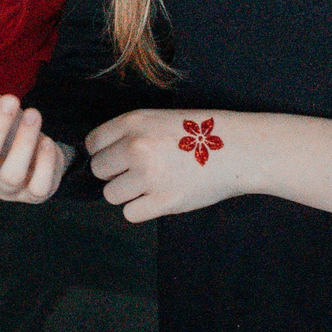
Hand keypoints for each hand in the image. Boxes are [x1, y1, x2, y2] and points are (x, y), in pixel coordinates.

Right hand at [0, 86, 67, 203]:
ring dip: (24, 142)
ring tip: (33, 114)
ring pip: (11, 176)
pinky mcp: (32, 195)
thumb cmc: (1, 126)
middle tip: (11, 99)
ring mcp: (5, 190)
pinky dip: (45, 164)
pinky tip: (47, 141)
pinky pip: (38, 187)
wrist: (30, 149)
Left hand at [85, 109, 239, 222]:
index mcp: (134, 122)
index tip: (117, 157)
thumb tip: (102, 158)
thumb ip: (129, 134)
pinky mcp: (164, 201)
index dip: (103, 152)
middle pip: (98, 170)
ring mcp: (149, 175)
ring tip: (151, 184)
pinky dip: (142, 209)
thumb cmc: (200, 133)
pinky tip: (159, 197)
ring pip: (111, 194)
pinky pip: (130, 213)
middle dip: (114, 173)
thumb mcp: (160, 118)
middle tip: (138, 172)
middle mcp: (136, 147)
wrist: (239, 149)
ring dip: (127, 193)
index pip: (93, 143)